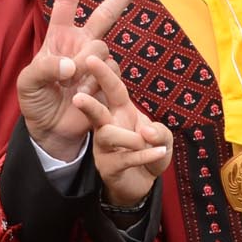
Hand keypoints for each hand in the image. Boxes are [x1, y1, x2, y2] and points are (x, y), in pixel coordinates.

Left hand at [17, 0, 150, 160]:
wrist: (50, 131)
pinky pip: (110, 73)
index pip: (66, 5)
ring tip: (70, 82)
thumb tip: (73, 64)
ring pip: (103, 49)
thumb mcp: (29, 83)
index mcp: (58, 39)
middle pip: (104, 15)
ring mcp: (95, 63)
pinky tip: (81, 95)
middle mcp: (80, 46)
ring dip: (88, 64)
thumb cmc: (35, 102)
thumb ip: (47, 68)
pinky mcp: (106, 82)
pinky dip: (96, 82)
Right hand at [71, 58, 173, 204]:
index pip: (112, 89)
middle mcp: (108, 127)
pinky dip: (146, 154)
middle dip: (88, 104)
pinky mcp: (109, 167)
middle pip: (96, 112)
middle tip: (78, 98)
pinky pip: (125, 158)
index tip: (92, 58)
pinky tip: (159, 152)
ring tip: (145, 141)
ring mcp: (105, 148)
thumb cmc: (150, 152)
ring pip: (109, 136)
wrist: (143, 183)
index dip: (103, 74)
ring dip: (130, 137)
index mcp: (121, 112)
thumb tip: (145, 132)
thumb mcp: (163, 138)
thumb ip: (160, 132)